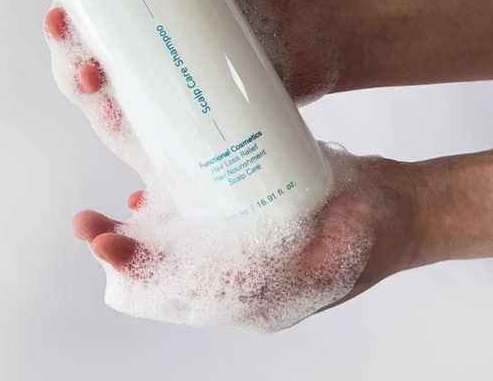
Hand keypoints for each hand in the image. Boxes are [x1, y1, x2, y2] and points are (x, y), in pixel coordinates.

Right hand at [25, 0, 341, 104]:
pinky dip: (117, 118)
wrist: (321, 36)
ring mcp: (163, 76)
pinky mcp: (183, 110)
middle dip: (60, 34)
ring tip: (85, 71)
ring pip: (103, 83)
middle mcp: (146, 38)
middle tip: (59, 21)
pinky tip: (112, 110)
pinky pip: (141, 121)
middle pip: (83, 39)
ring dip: (77, 78)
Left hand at [70, 136, 421, 325]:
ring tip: (106, 214)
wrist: (403, 208)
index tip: (106, 242)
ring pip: (179, 249)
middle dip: (125, 250)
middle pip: (169, 274)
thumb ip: (290, 274)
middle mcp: (244, 279)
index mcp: (257, 297)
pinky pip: (200, 222)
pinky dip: (169, 212)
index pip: (180, 293)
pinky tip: (150, 194)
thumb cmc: (374, 232)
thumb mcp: (337, 253)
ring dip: (140, 233)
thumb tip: (234, 282)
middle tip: (90, 224)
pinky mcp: (251, 219)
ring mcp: (246, 249)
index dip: (138, 269)